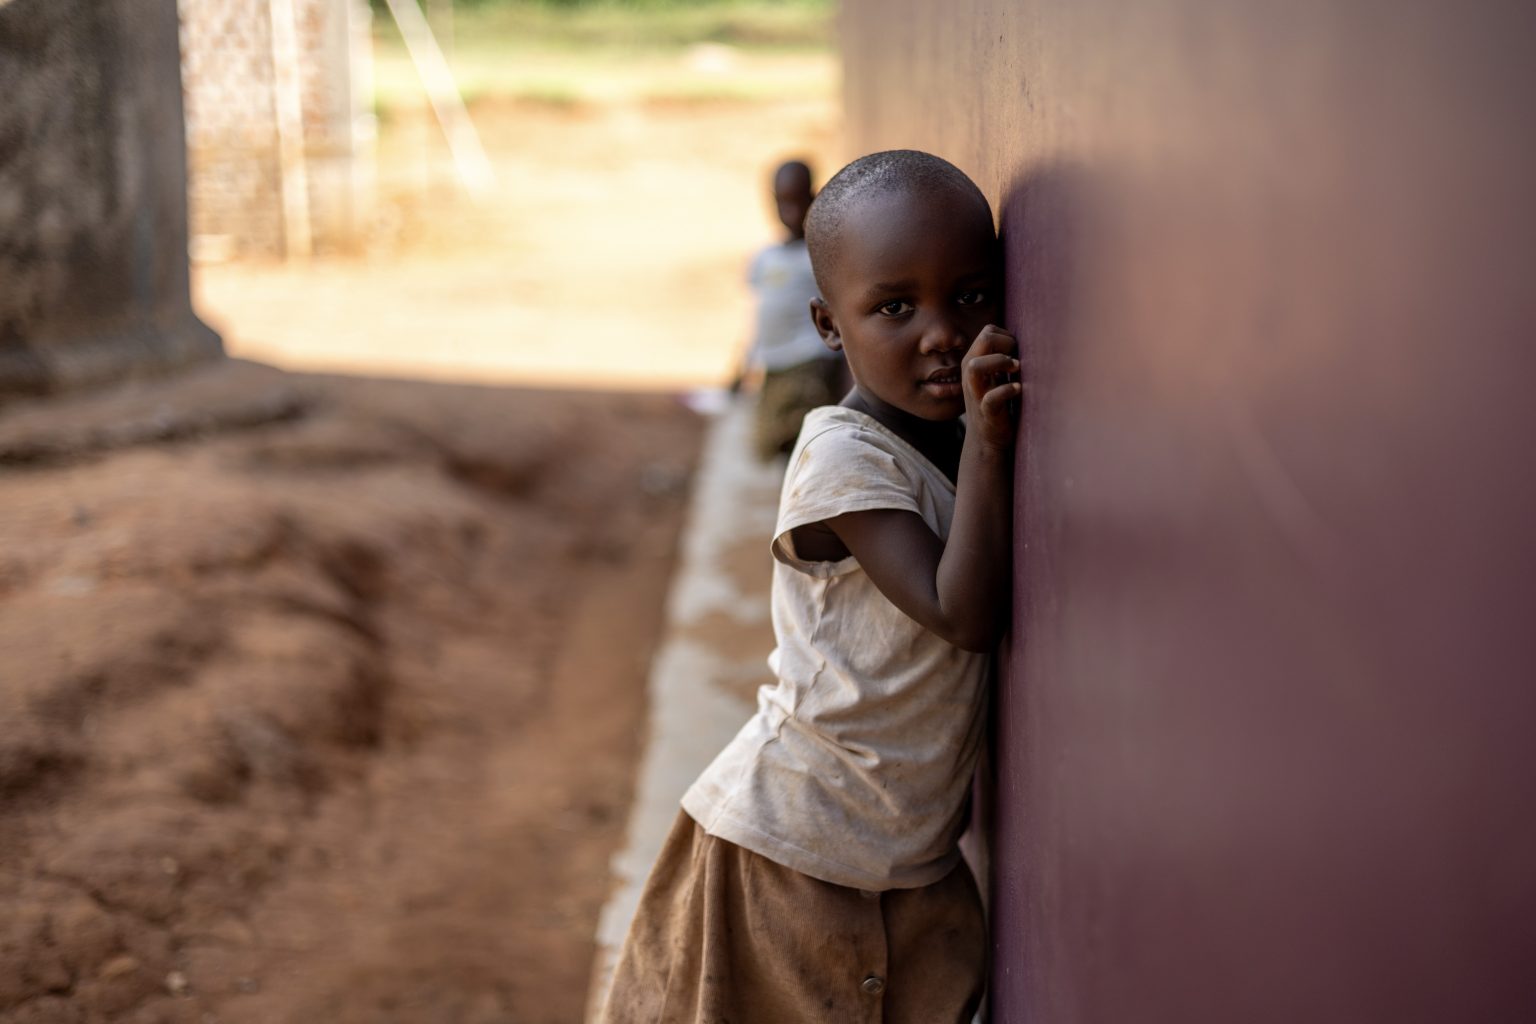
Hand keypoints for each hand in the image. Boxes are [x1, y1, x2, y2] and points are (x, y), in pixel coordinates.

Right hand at [961, 324, 1020, 451]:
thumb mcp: (995, 377)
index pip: (987, 332)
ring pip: (975, 367)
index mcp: (973, 363)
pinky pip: (990, 398)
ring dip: (1000, 362)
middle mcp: (971, 375)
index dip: (1006, 336)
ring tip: (1017, 369)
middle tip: (1017, 360)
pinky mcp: (985, 412)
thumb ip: (1002, 359)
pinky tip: (1018, 389)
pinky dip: (1006, 390)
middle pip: (983, 340)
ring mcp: (976, 393)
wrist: (987, 440)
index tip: (1017, 353)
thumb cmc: (997, 404)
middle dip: (1005, 343)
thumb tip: (1025, 341)